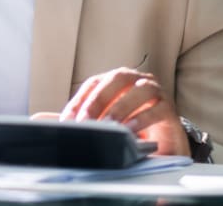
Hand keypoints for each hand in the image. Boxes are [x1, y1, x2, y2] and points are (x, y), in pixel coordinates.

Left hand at [60, 67, 189, 157]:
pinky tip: (130, 130)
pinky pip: (158, 109)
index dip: (80, 100)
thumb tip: (52, 120)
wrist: (164, 145)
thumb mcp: (105, 123)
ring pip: (140, 89)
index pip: (94, 83)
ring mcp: (155, 92)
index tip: (68, 120)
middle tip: (86, 121)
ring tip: (109, 125)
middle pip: (117, 78)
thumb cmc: (130, 129)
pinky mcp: (170, 109)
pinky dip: (143, 118)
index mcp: (116, 81)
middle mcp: (136, 80)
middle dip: (99, 99)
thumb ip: (83, 119)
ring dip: (121, 107)